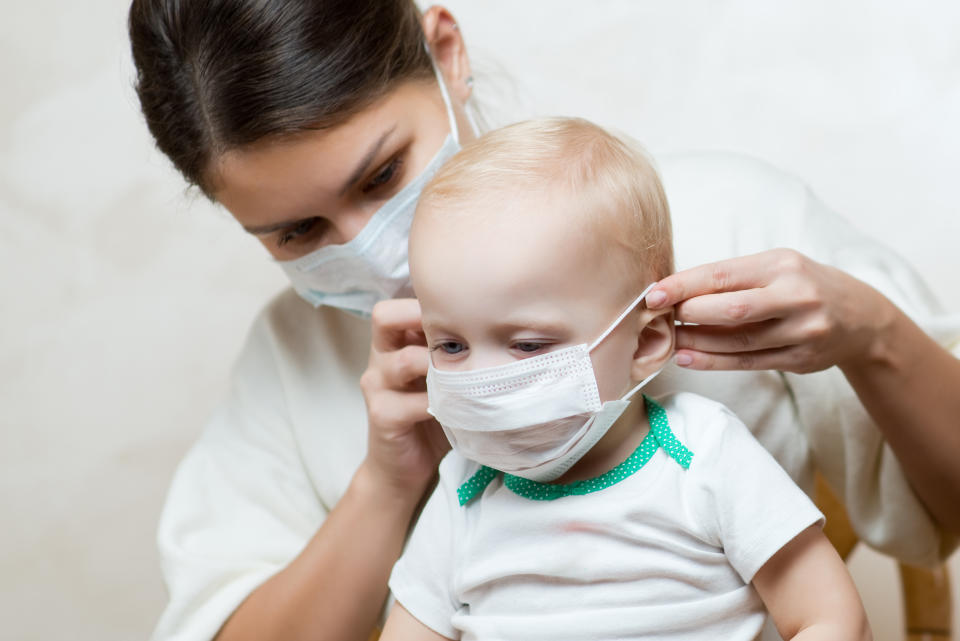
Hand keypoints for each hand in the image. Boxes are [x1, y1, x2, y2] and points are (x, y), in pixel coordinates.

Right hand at [359, 298, 449, 499]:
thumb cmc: (432, 414)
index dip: (429, 303)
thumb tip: (507, 325)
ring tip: (469, 374)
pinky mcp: (382, 415)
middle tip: (464, 335)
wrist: (404, 468)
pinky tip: (462, 408)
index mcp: (393, 342)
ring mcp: (377, 386)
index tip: (468, 315)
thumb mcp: (443, 376)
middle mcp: (379, 357)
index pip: (398, 305)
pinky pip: (412, 402)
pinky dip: (441, 403)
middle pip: (384, 316)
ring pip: (404, 360)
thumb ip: (456, 351)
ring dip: (440, 365)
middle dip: (424, 320)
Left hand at [646, 249, 889, 373]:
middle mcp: (796, 296)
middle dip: (689, 313)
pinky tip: (688, 358)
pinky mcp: (800, 359)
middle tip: (661, 317)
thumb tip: (676, 290)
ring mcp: (801, 330)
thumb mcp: (776, 267)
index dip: (684, 285)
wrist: (861, 317)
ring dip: (696, 342)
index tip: (654, 294)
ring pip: (737, 340)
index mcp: (783, 265)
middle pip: (731, 309)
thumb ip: (734, 278)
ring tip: (669, 340)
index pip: (723, 274)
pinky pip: (748, 362)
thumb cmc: (803, 285)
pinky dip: (714, 362)